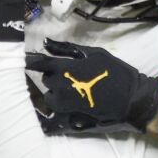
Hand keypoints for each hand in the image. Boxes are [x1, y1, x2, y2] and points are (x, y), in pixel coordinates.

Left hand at [27, 39, 157, 134]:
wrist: (130, 98)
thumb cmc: (115, 72)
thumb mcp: (94, 54)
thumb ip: (67, 49)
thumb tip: (45, 43)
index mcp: (66, 68)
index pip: (40, 63)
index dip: (32, 62)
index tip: (26, 61)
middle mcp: (60, 85)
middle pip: (46, 79)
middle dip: (53, 76)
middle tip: (68, 74)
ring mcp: (64, 102)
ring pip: (50, 95)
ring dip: (56, 91)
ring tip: (72, 89)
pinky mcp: (70, 114)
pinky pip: (55, 109)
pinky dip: (58, 104)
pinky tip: (67, 101)